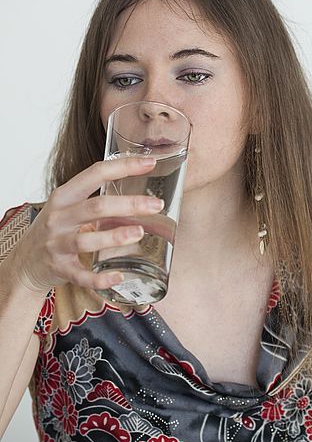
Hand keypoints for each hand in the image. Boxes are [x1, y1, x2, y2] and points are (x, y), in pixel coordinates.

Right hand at [11, 156, 163, 293]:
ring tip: (139, 233)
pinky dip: (100, 278)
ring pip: (86, 240)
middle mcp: (59, 217)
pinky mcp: (60, 269)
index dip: (124, 167)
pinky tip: (119, 276)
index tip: (150, 163)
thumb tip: (140, 191)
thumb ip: (98, 198)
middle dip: (129, 204)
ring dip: (114, 236)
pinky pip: (82, 275)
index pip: (96, 173)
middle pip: (96, 207)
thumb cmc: (56, 229)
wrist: (25, 261)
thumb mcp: (69, 206)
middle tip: (157, 205)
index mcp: (65, 196)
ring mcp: (57, 244)